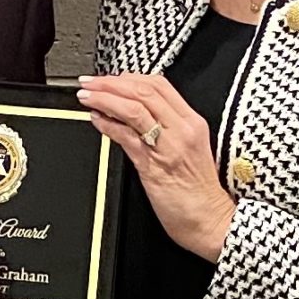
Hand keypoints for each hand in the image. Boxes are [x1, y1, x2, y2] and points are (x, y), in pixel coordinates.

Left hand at [78, 72, 236, 261]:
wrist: (211, 221)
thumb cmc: (200, 193)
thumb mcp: (189, 150)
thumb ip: (166, 129)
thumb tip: (135, 115)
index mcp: (192, 122)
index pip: (159, 85)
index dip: (130, 76)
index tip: (112, 78)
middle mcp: (181, 130)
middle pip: (143, 91)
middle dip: (112, 83)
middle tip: (91, 82)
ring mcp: (167, 146)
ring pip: (133, 108)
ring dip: (104, 99)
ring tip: (87, 96)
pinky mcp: (153, 166)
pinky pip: (126, 137)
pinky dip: (107, 125)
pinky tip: (96, 120)